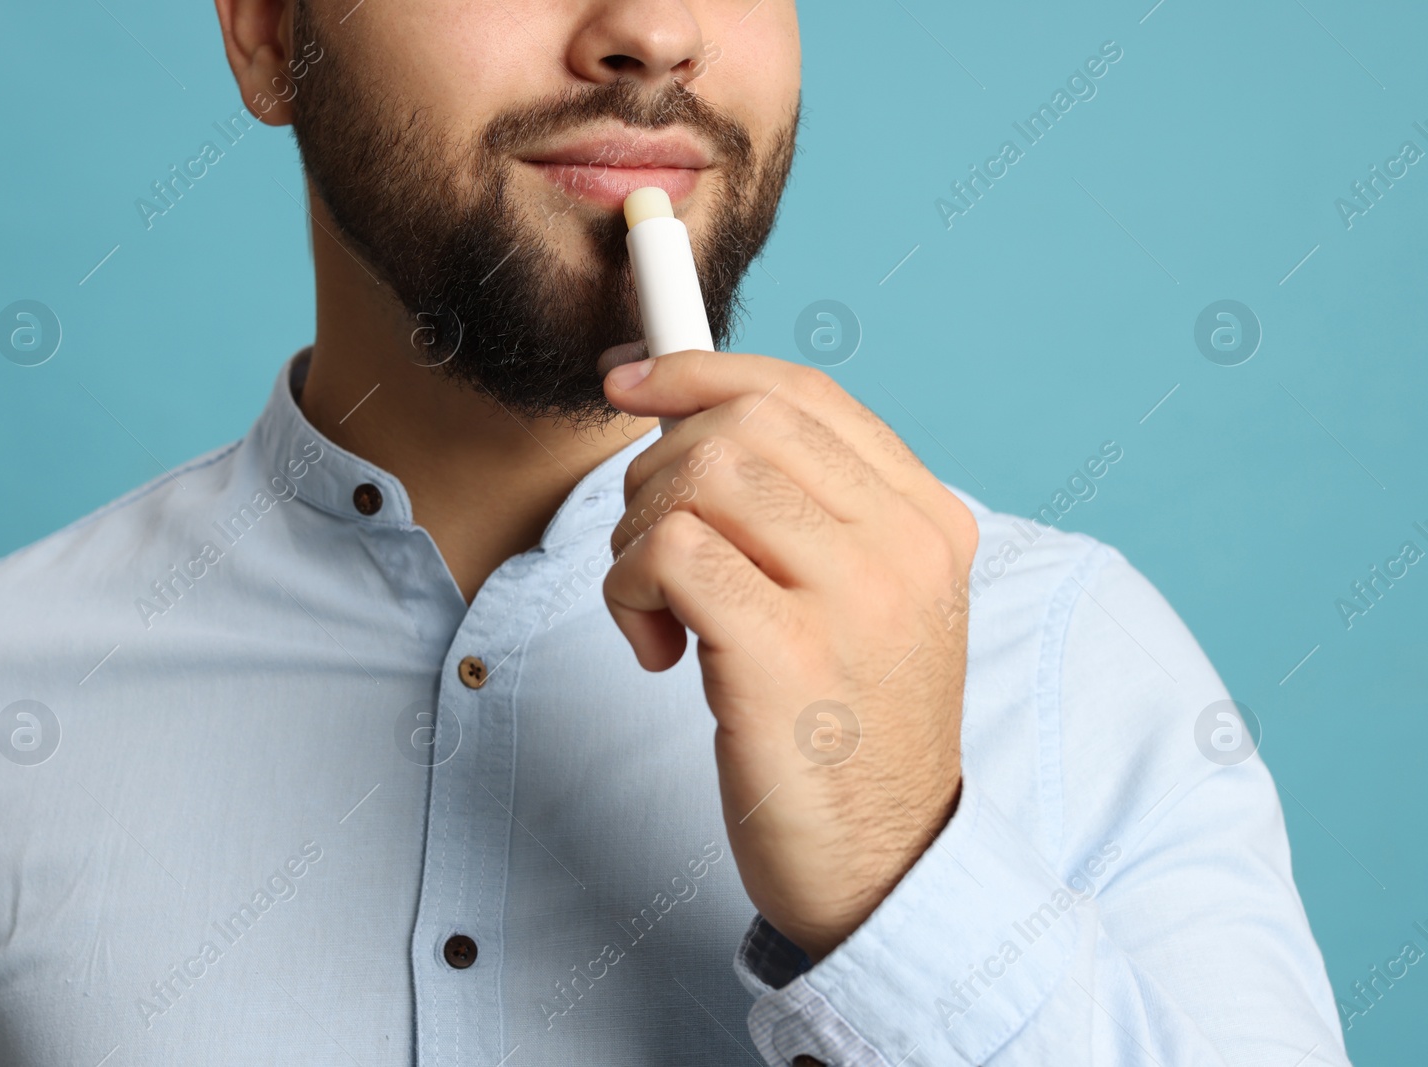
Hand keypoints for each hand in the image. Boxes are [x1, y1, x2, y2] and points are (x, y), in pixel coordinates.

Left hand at [599, 348, 978, 962]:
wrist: (883, 866)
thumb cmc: (848, 732)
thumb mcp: (862, 603)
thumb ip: (808, 512)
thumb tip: (689, 416)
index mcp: (928, 520)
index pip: (806, 392)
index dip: (702, 371)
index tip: (632, 381)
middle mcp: (904, 545)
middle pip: (743, 422)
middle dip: (657, 469)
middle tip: (648, 548)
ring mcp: (853, 598)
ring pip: (699, 476)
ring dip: (637, 536)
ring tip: (657, 609)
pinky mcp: (786, 655)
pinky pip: (671, 552)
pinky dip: (630, 588)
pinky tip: (659, 649)